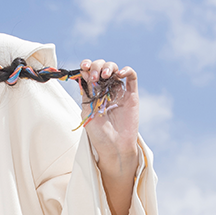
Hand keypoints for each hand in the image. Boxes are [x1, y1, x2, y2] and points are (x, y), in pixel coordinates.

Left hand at [78, 59, 139, 214]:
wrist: (114, 148)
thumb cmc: (99, 135)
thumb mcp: (87, 112)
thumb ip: (86, 93)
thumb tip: (84, 74)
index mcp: (93, 93)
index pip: (90, 72)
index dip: (87, 65)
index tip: (83, 66)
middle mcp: (106, 90)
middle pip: (102, 68)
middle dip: (97, 66)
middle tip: (95, 76)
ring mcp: (119, 91)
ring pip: (115, 69)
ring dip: (109, 67)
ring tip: (105, 75)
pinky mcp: (131, 95)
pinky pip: (131, 77)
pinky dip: (126, 70)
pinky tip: (120, 73)